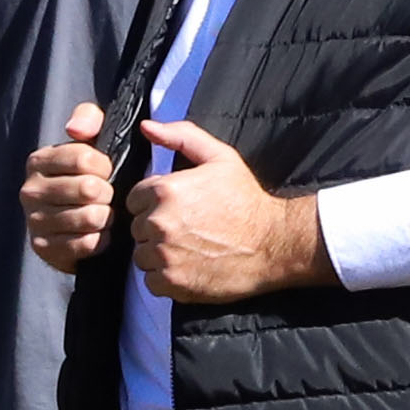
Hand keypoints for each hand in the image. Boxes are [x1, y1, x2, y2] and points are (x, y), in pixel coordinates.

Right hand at [23, 101, 120, 271]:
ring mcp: (34, 221)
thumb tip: (74, 130)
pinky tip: (96, 233)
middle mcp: (29, 190)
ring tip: (102, 214)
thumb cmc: (90, 175)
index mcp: (38, 161)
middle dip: (108, 194)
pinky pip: (86, 243)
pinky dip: (100, 240)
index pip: (84, 158)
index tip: (105, 172)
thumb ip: (89, 118)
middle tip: (105, 197)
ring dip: (105, 217)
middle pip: (88, 189)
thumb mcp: (92, 138)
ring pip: (89, 218)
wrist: (80, 223)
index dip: (106, 166)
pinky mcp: (43, 248)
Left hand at [119, 120, 331, 307]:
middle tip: (187, 228)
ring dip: (158, 253)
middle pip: (137, 228)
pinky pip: (152, 281)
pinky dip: (166, 277)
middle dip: (156, 227)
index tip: (178, 208)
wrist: (274, 243)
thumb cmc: (246, 199)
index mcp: (164, 191)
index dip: (155, 203)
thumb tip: (146, 127)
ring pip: (142, 255)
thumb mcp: (219, 157)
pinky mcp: (173, 283)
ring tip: (188, 248)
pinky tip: (188, 266)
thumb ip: (181, 137)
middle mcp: (159, 223)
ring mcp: (165, 255)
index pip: (135, 199)